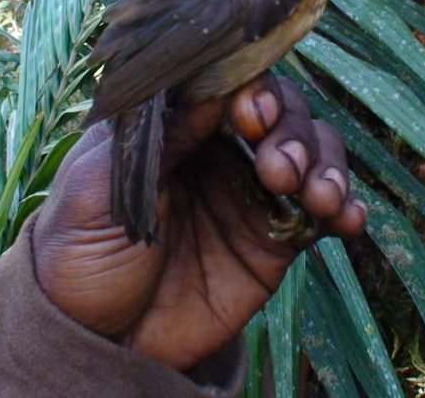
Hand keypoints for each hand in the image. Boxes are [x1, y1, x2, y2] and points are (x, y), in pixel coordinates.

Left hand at [32, 75, 365, 370]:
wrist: (92, 340)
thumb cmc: (76, 251)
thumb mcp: (98, 187)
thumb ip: (154, 139)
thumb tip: (209, 93)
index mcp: (175, 125)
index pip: (228, 85)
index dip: (251, 89)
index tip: (250, 114)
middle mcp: (219, 149)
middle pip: (280, 111)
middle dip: (291, 129)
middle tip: (279, 169)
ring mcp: (250, 193)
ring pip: (311, 153)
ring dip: (327, 163)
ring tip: (320, 196)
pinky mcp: (274, 241)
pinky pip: (322, 213)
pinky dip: (346, 207)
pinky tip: (347, 218)